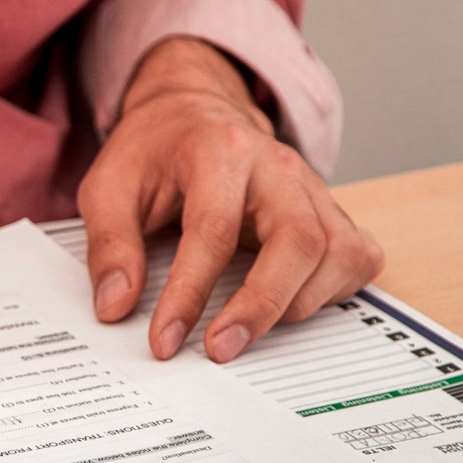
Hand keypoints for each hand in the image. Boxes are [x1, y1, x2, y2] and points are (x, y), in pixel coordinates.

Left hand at [77, 37, 382, 362]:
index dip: (189, 293)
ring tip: (245, 330)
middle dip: (261, 306)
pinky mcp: (331, 209)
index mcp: (218, 150)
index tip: (165, 340)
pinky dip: (330, 293)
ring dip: (297, 305)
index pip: (213, 231)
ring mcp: (312, 187)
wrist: (192, 112)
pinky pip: (356, 258)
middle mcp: (277, 166)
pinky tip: (288, 305)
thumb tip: (116, 307)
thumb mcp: (106, 188)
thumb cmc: (152, 153)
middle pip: (299, 240)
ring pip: (338, 253)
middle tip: (220, 350)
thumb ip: (110, 246)